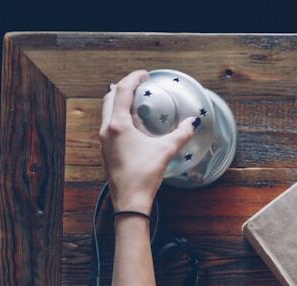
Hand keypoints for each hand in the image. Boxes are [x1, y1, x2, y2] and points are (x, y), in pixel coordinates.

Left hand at [99, 70, 195, 213]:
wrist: (130, 200)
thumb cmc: (144, 176)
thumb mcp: (166, 151)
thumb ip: (181, 134)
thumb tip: (193, 122)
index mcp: (118, 125)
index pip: (122, 91)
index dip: (133, 79)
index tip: (144, 74)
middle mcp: (106, 130)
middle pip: (110, 98)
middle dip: (124, 87)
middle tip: (139, 84)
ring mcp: (104, 140)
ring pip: (107, 111)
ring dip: (119, 101)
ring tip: (135, 100)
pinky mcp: (106, 150)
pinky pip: (109, 125)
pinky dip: (119, 116)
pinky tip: (132, 124)